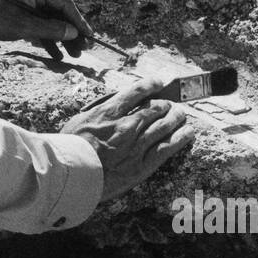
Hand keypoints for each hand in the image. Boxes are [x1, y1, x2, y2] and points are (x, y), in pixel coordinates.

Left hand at [0, 0, 93, 60]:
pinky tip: (57, 55)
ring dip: (62, 38)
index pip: (66, 4)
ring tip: (72, 56)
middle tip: (82, 51)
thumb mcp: (25, 25)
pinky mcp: (23, 13)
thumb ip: (51, 29)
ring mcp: (30, 2)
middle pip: (61, 13)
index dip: (79, 22)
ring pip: (52, 21)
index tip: (89, 37)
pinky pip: (41, 26)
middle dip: (72, 33)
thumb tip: (74, 33)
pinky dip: (48, 39)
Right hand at [60, 77, 194, 202]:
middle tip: (170, 104)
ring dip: (176, 117)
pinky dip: (181, 137)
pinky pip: (167, 148)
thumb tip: (110, 106)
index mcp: (109, 112)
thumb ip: (98, 112)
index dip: (151, 84)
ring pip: (164, 125)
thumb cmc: (69, 149)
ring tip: (181, 115)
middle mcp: (127, 124)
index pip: (136, 91)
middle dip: (165, 104)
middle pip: (155, 108)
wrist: (70, 174)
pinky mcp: (142, 164)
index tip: (158, 82)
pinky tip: (188, 132)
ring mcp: (137, 144)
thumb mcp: (79, 120)